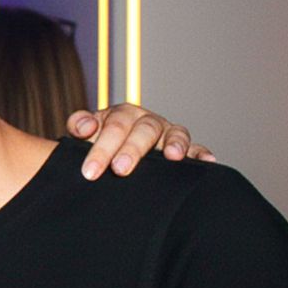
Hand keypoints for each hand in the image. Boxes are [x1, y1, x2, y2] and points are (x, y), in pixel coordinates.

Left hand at [68, 104, 216, 179]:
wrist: (111, 154)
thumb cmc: (99, 143)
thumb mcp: (85, 133)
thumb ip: (79, 125)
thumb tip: (85, 127)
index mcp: (122, 115)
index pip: (113, 127)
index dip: (102, 148)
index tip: (90, 171)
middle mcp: (147, 121)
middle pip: (144, 130)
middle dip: (133, 150)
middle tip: (120, 170)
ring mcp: (167, 134)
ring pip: (174, 134)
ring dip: (175, 144)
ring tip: (172, 156)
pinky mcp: (184, 149)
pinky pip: (196, 149)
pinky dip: (201, 154)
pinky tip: (208, 162)